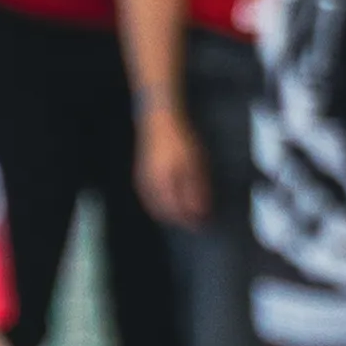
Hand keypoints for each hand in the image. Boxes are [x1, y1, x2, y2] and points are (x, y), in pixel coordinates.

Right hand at [134, 103, 208, 228]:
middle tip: (198, 220)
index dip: (190, 221)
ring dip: (171, 213)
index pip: (176, 213)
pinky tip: (172, 200)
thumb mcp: (194, 165)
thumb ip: (196, 190)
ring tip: (187, 212)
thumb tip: (200, 212)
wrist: (159, 121)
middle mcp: (147, 187)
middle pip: (163, 213)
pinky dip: (162, 204)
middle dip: (180, 219)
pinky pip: (150, 198)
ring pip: (155, 206)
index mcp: (161, 186)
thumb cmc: (179, 141)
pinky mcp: (141, 176)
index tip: (205, 224)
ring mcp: (142, 182)